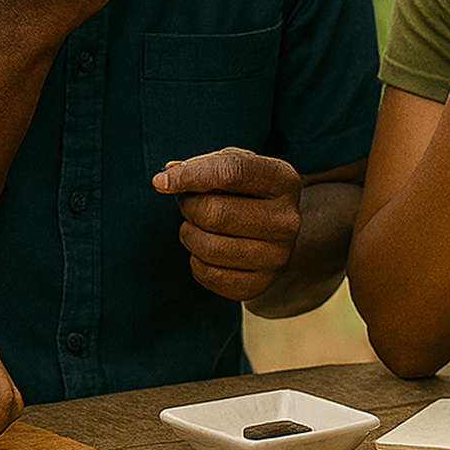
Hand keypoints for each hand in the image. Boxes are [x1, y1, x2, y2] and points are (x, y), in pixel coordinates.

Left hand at [155, 148, 304, 299]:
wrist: (273, 237)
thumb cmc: (245, 193)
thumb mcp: (234, 167)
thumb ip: (203, 165)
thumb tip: (168, 174)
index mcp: (284, 180)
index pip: (233, 172)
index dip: (191, 175)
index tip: (161, 182)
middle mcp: (288, 220)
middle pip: (215, 213)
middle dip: (189, 208)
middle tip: (189, 205)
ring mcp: (278, 256)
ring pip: (209, 247)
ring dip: (189, 234)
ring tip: (195, 227)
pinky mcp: (260, 283)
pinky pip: (209, 275)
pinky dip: (196, 262)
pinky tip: (204, 252)